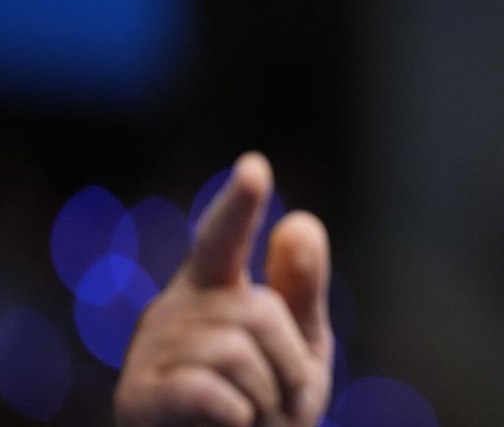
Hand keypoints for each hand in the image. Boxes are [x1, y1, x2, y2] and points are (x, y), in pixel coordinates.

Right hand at [114, 152, 332, 425]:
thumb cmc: (266, 409)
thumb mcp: (298, 350)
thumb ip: (300, 291)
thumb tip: (300, 219)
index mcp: (215, 289)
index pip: (224, 237)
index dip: (239, 205)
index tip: (255, 167)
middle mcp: (175, 308)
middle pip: (260, 312)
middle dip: (290, 365)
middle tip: (281, 404)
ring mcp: (150, 351)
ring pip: (239, 354)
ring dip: (267, 399)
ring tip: (253, 419)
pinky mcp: (137, 397)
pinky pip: (214, 393)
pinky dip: (239, 417)